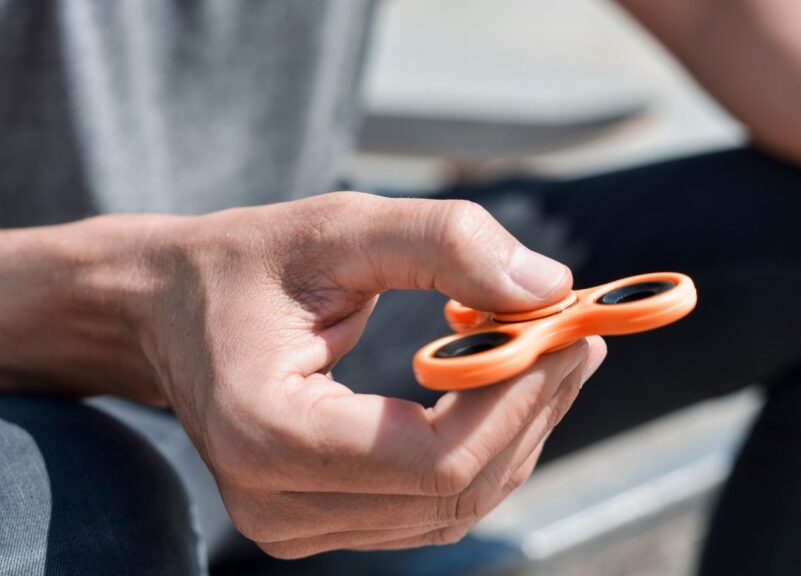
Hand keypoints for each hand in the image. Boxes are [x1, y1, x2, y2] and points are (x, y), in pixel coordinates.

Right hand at [133, 193, 605, 556]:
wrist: (167, 313)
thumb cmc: (244, 265)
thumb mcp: (337, 227)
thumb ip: (443, 244)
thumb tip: (548, 288)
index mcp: (268, 434)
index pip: (435, 459)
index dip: (518, 398)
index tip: (566, 332)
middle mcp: (278, 505)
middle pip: (457, 490)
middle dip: (532, 409)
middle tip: (575, 336)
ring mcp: (298, 528)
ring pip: (456, 506)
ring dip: (519, 430)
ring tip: (545, 350)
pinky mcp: (322, 524)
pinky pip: (434, 506)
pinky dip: (485, 449)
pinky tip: (502, 389)